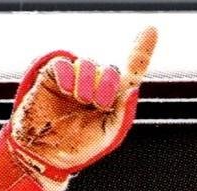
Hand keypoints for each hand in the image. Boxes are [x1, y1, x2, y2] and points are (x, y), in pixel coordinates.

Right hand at [0, 27, 156, 190]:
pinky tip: (66, 89)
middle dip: (108, 85)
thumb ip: (121, 112)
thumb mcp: (106, 134)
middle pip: (110, 71)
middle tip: (98, 104)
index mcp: (111, 100)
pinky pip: (65, 64)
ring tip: (81, 100)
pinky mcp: (54, 75)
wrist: (45, 153)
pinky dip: (68, 74)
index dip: (141, 52)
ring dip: (87, 82)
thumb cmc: (76, 147)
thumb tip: (132, 88)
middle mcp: (95, 86)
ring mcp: (75, 79)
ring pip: (88, 65)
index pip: (130, 74)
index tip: (151, 31)